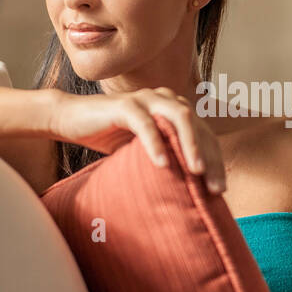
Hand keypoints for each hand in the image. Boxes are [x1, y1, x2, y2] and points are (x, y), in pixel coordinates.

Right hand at [48, 87, 225, 194]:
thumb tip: (191, 192)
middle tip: (215, 187)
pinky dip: (155, 143)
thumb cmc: (109, 137)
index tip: (220, 190)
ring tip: (197, 172)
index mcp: (173, 109)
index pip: (204, 134)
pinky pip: (145, 123)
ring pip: (179, 117)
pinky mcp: (125, 104)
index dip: (215, 161)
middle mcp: (165, 98)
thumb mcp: (144, 150)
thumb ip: (167, 157)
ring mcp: (145, 98)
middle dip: (209, 156)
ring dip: (191, 145)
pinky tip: (163, 164)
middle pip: (198, 126)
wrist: (71, 119)